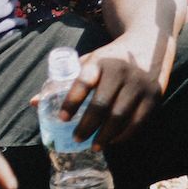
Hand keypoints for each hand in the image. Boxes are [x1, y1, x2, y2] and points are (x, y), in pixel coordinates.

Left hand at [59, 28, 173, 146]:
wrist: (148, 42)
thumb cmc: (111, 58)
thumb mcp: (88, 62)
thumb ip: (64, 81)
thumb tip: (33, 103)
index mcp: (101, 61)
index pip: (83, 82)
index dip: (71, 101)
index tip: (62, 119)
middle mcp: (121, 71)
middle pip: (102, 105)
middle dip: (87, 126)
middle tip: (76, 139)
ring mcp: (140, 84)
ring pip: (120, 117)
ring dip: (105, 135)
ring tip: (94, 146)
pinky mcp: (154, 95)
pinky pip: (138, 121)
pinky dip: (124, 135)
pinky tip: (113, 141)